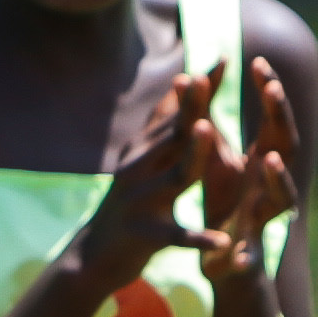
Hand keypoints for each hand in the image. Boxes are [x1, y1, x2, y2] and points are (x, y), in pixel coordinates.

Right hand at [70, 63, 229, 290]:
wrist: (93, 257)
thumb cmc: (129, 204)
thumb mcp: (143, 160)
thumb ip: (165, 125)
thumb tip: (182, 78)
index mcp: (143, 152)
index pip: (176, 114)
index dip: (198, 89)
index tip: (224, 59)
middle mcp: (138, 171)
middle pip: (172, 137)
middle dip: (191, 108)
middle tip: (205, 80)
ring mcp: (139, 203)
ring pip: (174, 178)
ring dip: (193, 155)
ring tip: (211, 133)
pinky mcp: (142, 236)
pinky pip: (175, 236)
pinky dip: (197, 239)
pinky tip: (220, 240)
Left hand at [196, 55, 299, 279]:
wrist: (224, 256)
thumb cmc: (222, 198)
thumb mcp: (210, 156)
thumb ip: (201, 122)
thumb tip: (183, 77)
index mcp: (262, 161)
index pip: (273, 119)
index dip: (269, 92)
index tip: (259, 61)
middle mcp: (271, 185)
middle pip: (286, 146)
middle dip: (280, 118)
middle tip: (273, 90)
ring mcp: (265, 218)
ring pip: (283, 197)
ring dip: (278, 178)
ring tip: (269, 159)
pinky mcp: (250, 253)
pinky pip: (253, 254)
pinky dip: (248, 255)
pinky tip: (242, 256)